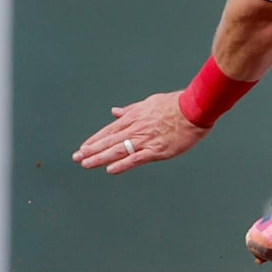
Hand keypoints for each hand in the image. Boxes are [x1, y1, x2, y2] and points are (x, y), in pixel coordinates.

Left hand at [72, 91, 208, 174]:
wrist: (195, 109)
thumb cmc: (175, 104)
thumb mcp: (149, 102)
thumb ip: (131, 109)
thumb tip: (115, 111)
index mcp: (134, 118)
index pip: (109, 131)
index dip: (94, 140)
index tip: (83, 148)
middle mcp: (136, 129)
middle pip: (109, 141)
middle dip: (91, 150)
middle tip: (76, 158)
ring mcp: (146, 140)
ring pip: (118, 150)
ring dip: (100, 158)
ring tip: (86, 164)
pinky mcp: (157, 150)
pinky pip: (135, 159)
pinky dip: (122, 164)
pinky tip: (110, 170)